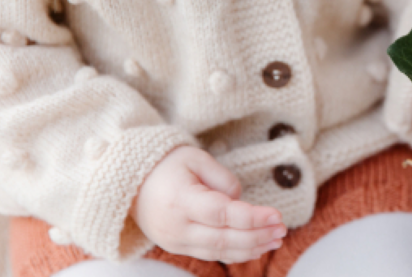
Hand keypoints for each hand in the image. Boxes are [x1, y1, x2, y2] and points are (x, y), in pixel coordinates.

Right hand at [130, 146, 285, 262]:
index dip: (253, 217)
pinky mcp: (178, 247)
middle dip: (258, 235)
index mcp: (180, 200)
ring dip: (252, 247)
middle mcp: (176, 227)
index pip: (223, 214)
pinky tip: (258, 246)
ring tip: (277, 238)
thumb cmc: (165, 164)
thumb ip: (222, 179)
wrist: (129, 183)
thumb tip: (240, 201)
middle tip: (282, 228)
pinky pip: (212, 254)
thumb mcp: (195, 158)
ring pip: (220, 251)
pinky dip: (237, 253)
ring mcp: (176, 241)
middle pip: (224, 238)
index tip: (277, 215)